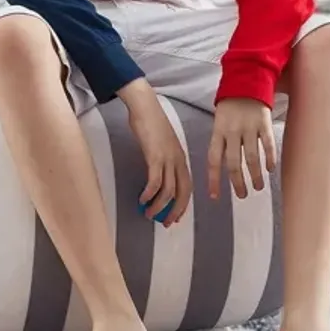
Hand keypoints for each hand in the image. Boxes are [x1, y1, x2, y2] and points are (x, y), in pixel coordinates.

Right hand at [120, 79, 192, 227]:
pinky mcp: (155, 156)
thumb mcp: (161, 144)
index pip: (187, 187)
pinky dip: (149, 194)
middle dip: (175, 211)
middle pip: (183, 192)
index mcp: (181, 158)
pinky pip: (155, 181)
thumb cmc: (151, 123)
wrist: (145, 107)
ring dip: (159, 206)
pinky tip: (142, 199)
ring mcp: (167, 158)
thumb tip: (156, 175)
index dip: (182, 204)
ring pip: (168, 191)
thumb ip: (162, 159)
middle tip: (165, 223)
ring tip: (148, 214)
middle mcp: (178, 160)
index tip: (175, 217)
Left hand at [208, 98, 275, 199]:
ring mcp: (249, 128)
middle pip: (234, 163)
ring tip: (258, 187)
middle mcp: (232, 132)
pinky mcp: (264, 124)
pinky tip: (270, 169)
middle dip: (238, 182)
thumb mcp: (219, 122)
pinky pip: (268, 145)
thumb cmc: (230, 106)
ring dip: (255, 176)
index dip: (214, 180)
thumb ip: (220, 142)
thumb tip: (221, 169)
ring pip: (252, 158)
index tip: (215, 196)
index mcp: (218, 132)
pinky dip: (269, 159)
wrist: (246, 81)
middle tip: (242, 195)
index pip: (214, 160)